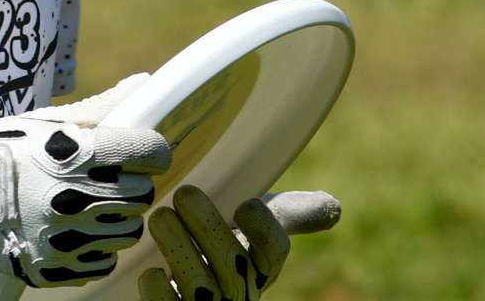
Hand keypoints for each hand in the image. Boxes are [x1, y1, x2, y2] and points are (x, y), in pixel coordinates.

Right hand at [0, 112, 171, 286]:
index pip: (150, 153)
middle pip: (142, 195)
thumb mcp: (48, 120)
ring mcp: (64, 238)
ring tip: (88, 203)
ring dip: (116, 216)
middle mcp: (74, 198)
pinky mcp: (55, 267)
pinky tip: (74, 229)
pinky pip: (104, 259)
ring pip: (127, 231)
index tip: (142, 151)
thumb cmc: (1, 148)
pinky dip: (96, 246)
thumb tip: (145, 84)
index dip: (150, 150)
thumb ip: (102, 107)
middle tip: (110, 178)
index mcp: (76, 154)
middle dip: (133, 184)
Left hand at [138, 186, 340, 300]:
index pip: (274, 254)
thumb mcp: (253, 235)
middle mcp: (238, 294)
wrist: (186, 293)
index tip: (245, 204)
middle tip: (185, 193)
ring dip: (179, 248)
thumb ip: (287, 217)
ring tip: (160, 217)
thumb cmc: (221, 253)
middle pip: (234, 267)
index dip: (264, 231)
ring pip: (199, 285)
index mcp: (259, 270)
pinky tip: (151, 271)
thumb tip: (334, 207)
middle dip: (209, 228)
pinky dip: (159, 291)